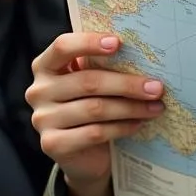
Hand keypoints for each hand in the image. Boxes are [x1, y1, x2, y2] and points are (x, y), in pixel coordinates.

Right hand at [26, 32, 163, 195]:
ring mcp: (42, 119)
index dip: (90, 43)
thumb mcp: (94, 80)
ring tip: (156, 106)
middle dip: (127, 84)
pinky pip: (94, 132)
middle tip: (156, 87)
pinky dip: (121, 127)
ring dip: (131, 107)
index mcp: (46, 66)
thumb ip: (104, 65)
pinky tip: (138, 123)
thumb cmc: (91, 104)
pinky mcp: (52, 144)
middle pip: (88, 81)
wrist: (83, 152)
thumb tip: (140, 52)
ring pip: (95, 108)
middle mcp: (38, 90)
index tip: (119, 43)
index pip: (63, 47)